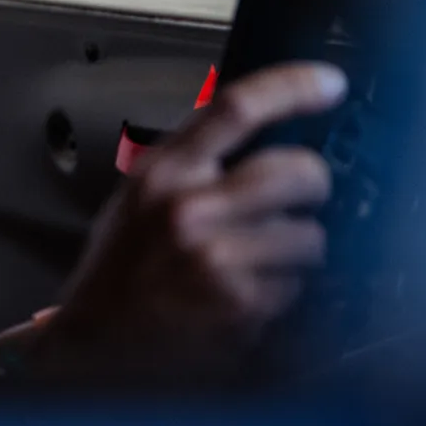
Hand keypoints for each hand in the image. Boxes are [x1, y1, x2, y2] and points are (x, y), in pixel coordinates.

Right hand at [36, 61, 345, 382]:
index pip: (236, 107)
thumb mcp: (138, 195)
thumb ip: (191, 162)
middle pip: (297, 170)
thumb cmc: (118, 268)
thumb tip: (263, 133)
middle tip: (301, 198)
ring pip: (311, 235)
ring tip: (262, 259)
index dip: (293, 87)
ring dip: (299, 248)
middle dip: (312, 186)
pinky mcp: (239, 306)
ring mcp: (216, 259)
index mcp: (162, 172)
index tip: (330, 83)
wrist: (95, 341)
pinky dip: (284, 291)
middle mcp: (188, 209)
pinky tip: (249, 294)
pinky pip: (298, 286)